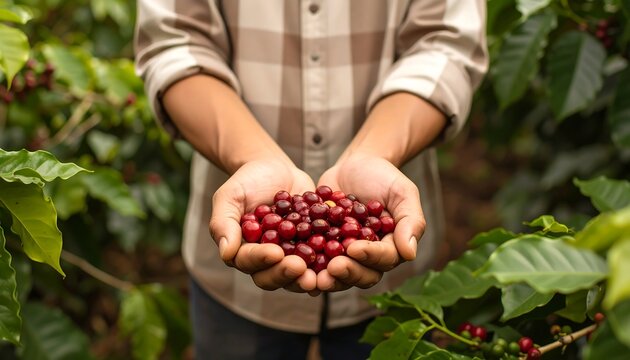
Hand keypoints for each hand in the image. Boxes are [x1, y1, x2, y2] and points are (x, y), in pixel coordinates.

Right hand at [209, 159, 319, 294]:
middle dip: (287, 273)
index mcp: (242, 251)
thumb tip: (226, 253)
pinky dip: (329, 264)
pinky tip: (341, 261)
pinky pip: (320, 261)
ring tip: (321, 274)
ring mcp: (290, 258)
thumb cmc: (247, 181)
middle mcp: (266, 261)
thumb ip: (224, 223)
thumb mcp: (230, 196)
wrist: (275, 169)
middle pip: (273, 276)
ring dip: (309, 277)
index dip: (262, 259)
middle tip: (301, 267)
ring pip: (297, 276)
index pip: (249, 261)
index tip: (276, 252)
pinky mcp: (311, 250)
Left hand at [316, 155, 425, 290]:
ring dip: (324, 276)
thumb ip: (410, 220)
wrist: (354, 166)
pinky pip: (313, 260)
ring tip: (311, 275)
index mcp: (391, 248)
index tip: (355, 248)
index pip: (384, 259)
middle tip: (332, 267)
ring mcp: (343, 256)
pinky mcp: (322, 249)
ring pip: (336, 274)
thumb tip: (409, 253)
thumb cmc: (384, 177)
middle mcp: (368, 259)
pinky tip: (291, 263)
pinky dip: (304, 264)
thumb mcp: (402, 192)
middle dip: (346, 272)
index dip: (370, 256)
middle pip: (360, 274)